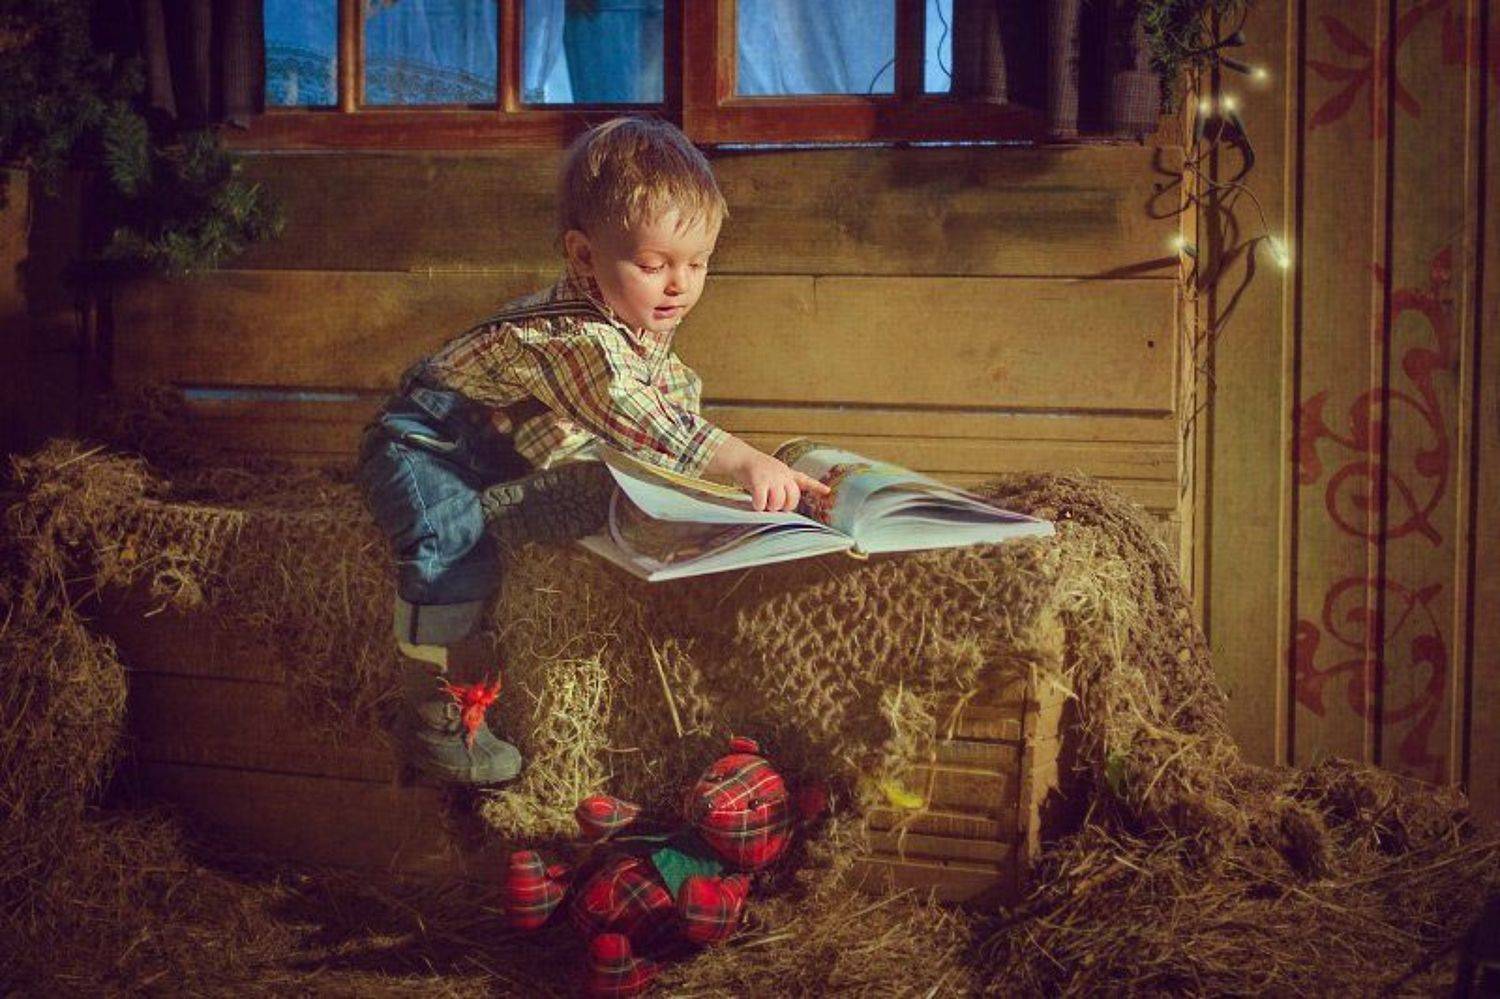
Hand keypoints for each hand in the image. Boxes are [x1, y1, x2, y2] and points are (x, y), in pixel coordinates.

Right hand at [705, 436, 831, 511]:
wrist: (740, 457)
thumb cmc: (756, 470)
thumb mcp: (774, 472)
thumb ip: (783, 484)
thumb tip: (784, 505)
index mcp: (787, 473)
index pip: (804, 480)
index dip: (816, 486)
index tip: (828, 491)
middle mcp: (782, 474)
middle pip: (792, 499)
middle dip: (783, 507)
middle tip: (773, 505)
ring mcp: (772, 477)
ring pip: (778, 503)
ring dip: (770, 507)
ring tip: (763, 502)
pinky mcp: (759, 481)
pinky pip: (762, 503)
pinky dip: (758, 506)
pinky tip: (755, 503)